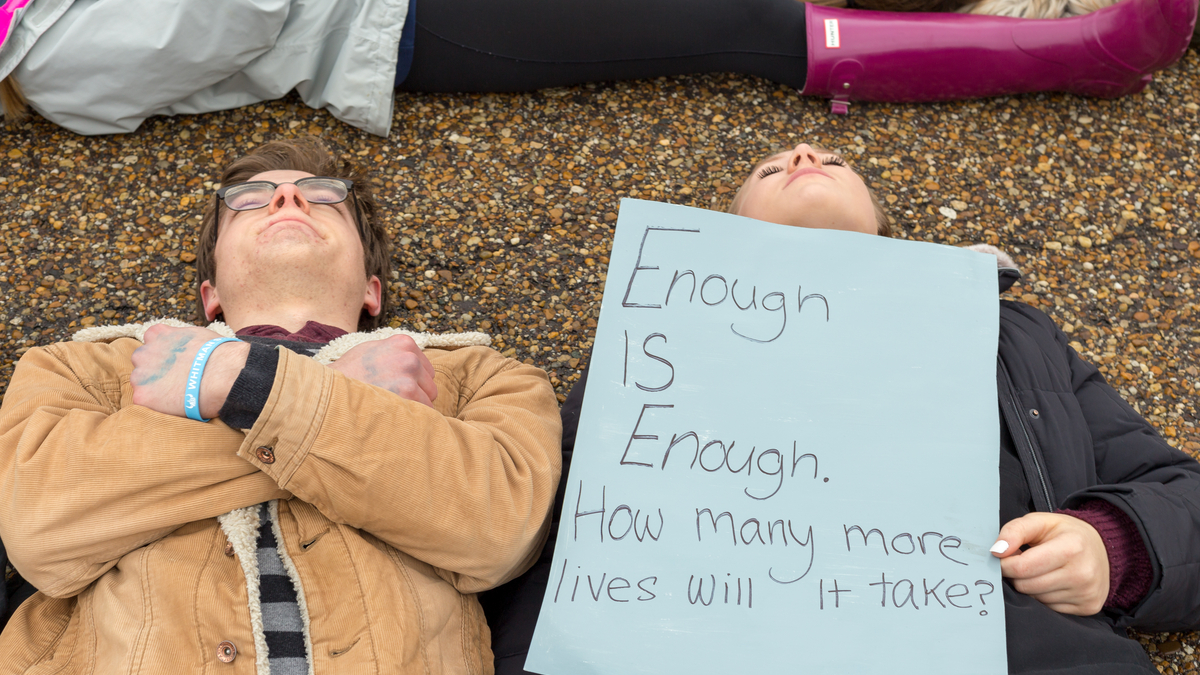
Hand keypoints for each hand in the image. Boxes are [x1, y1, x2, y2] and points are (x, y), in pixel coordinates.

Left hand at [131, 325, 249, 419]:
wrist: (222, 375)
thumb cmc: (219, 355)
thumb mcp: (199, 334)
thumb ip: (183, 339)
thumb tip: (190, 347)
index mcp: (158, 334)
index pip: (152, 339)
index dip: (165, 351)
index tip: (176, 359)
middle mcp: (144, 352)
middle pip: (143, 361)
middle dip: (156, 369)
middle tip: (176, 378)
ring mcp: (140, 375)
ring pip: (142, 382)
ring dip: (155, 387)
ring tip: (177, 393)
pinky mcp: (142, 396)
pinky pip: (144, 401)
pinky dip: (157, 404)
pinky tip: (174, 404)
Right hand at [327, 335, 437, 406]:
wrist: (328, 391)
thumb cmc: (348, 374)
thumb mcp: (370, 350)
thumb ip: (395, 353)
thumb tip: (416, 363)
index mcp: (403, 343)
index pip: (425, 368)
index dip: (412, 381)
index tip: (394, 387)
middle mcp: (409, 356)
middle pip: (430, 384)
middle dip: (416, 394)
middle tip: (390, 399)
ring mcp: (410, 374)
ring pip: (429, 399)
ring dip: (414, 407)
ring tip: (390, 406)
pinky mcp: (408, 393)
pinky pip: (425, 411)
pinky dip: (412, 417)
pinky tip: (392, 414)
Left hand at [991, 512, 1109, 615]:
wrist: (1103, 548)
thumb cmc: (1065, 533)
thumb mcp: (1040, 521)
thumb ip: (1014, 531)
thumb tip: (996, 551)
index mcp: (1071, 547)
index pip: (1023, 567)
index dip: (1004, 564)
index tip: (1002, 558)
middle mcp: (1083, 573)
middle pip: (1027, 586)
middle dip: (1015, 575)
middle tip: (1021, 563)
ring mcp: (1087, 593)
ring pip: (1036, 599)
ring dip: (1029, 586)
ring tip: (1039, 570)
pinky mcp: (1088, 607)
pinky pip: (1050, 609)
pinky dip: (1043, 596)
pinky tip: (1051, 582)